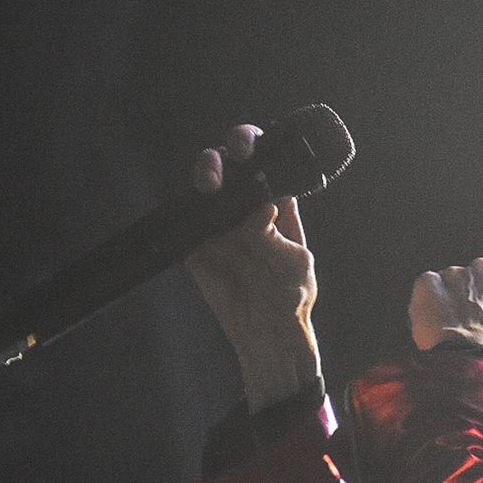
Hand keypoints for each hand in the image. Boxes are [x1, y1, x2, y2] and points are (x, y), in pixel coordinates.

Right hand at [187, 124, 321, 412]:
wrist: (266, 334)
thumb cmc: (292, 295)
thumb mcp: (295, 265)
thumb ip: (276, 237)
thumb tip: (261, 209)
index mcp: (277, 204)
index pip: (266, 163)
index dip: (257, 148)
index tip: (250, 149)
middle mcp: (247, 205)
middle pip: (231, 165)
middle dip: (226, 153)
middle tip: (229, 160)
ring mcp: (220, 222)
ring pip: (206, 184)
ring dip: (206, 173)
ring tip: (211, 184)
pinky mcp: (198, 243)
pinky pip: (188, 219)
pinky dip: (187, 210)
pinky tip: (195, 208)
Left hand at [409, 258, 482, 384]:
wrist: (468, 364)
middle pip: (477, 284)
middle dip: (472, 302)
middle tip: (468, 329)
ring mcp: (455, 275)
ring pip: (450, 285)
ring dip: (448, 302)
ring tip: (447, 329)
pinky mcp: (429, 284)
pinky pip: (426, 289)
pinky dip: (426, 303)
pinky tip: (431, 323)